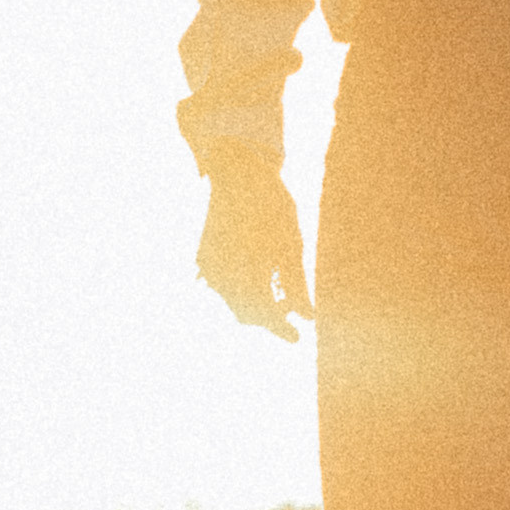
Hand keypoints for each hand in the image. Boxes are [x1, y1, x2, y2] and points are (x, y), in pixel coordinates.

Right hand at [197, 152, 313, 340]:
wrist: (234, 170)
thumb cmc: (269, 204)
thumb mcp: (291, 242)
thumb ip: (297, 283)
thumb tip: (307, 318)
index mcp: (245, 268)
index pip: (262, 314)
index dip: (280, 329)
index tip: (297, 339)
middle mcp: (220, 273)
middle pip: (244, 313)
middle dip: (268, 317)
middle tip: (290, 310)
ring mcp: (207, 267)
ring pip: (231, 300)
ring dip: (254, 304)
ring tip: (278, 291)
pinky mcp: (202, 260)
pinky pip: (222, 285)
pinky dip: (241, 288)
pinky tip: (258, 276)